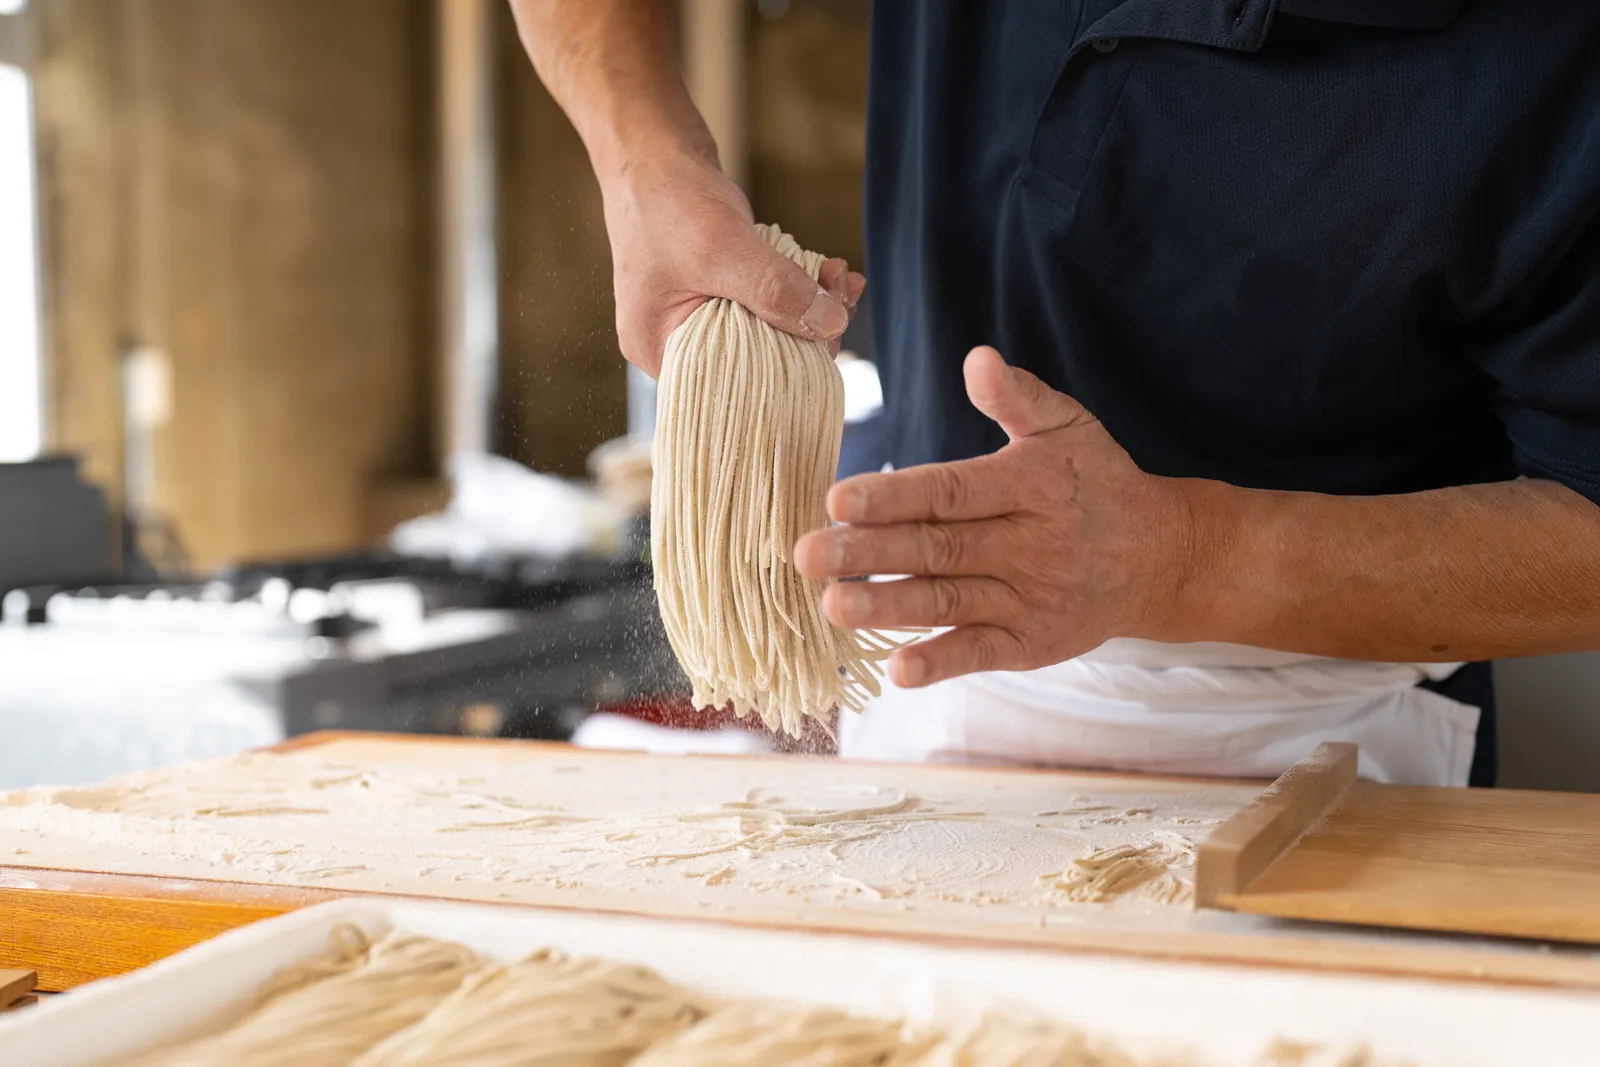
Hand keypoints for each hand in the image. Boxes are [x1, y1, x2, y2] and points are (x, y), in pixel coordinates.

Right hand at [598, 145, 863, 376]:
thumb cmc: (666, 197)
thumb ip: (774, 290)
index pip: (731, 388)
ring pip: (767, 328)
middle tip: (841, 299)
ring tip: (838, 276)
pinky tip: (829, 271)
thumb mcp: (722, 248)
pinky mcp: (718, 288)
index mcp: (660, 349)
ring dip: (809, 305)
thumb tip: (831, 324)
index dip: (784, 374)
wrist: (649, 145)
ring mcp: (696, 313)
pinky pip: (766, 300)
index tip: (828, 339)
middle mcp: (675, 341)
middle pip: (755, 360)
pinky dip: (798, 287)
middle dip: (806, 332)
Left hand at [793, 346, 1195, 687]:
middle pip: (937, 548)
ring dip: (888, 606)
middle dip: (868, 552)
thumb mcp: (1068, 427)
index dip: (893, 496)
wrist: (1160, 558)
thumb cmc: (1096, 482)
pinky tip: (897, 669)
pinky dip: (941, 662)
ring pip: (948, 601)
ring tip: (832, 605)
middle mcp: (1028, 545)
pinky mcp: (1029, 643)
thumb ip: (1018, 396)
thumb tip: (977, 358)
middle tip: (805, 553)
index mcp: (1030, 486)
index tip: (836, 498)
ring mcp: (1028, 599)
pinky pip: (980, 653)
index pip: (950, 492)